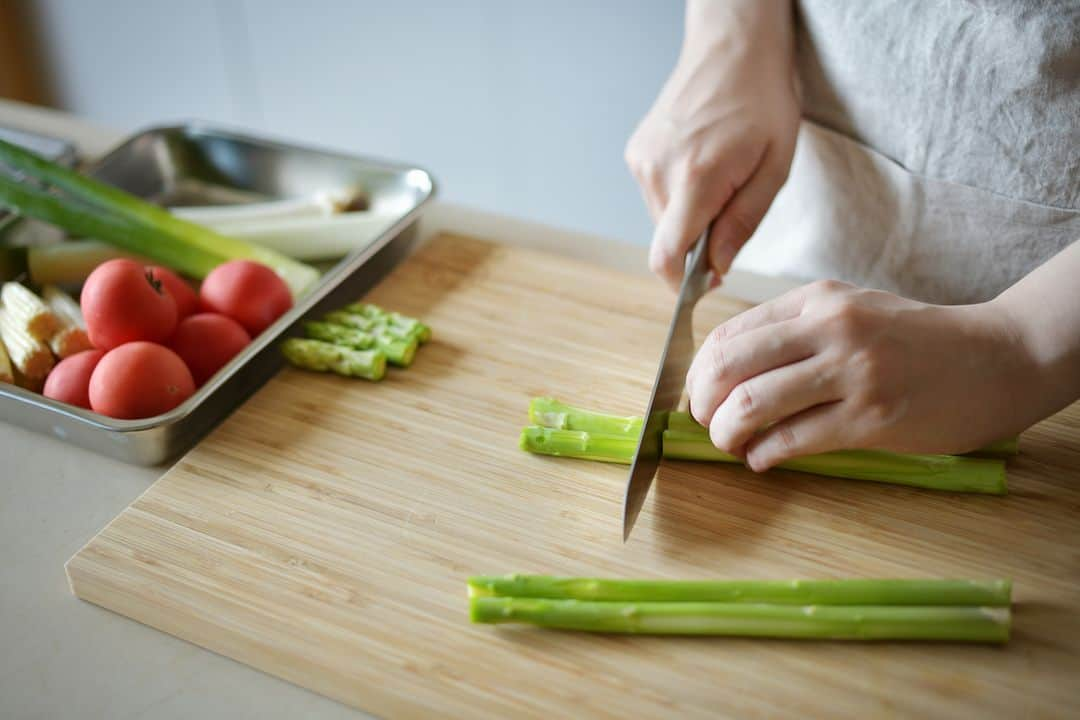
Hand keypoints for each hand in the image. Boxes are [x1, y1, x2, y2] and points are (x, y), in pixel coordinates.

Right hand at [625, 0, 799, 290]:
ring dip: (690, 215)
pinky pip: (655, 194)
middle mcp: (658, 172)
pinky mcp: (637, 152)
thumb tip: (715, 270)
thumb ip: (742, 224)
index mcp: (696, 179)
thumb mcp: (774, 168)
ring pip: (662, 219)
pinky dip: (679, 193)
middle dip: (699, 240)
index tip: (701, 288)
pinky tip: (701, 162)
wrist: (733, 47)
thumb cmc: (764, 101)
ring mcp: (642, 160)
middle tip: (733, 205)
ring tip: (720, 175)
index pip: (666, 257)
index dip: (679, 285)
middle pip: (668, 240)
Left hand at [686, 280, 1034, 469]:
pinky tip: (762, 460)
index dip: (699, 372)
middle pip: (728, 365)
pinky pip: (793, 440)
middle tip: (703, 424)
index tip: (698, 396)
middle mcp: (830, 328)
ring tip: (730, 445)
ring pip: (752, 403)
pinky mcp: (871, 417)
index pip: (729, 334)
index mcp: (818, 300)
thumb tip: (729, 371)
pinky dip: (764, 455)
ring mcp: (852, 372)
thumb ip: (795, 331)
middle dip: (701, 403)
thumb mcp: (852, 311)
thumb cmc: (917, 340)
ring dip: (725, 433)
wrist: (998, 358)